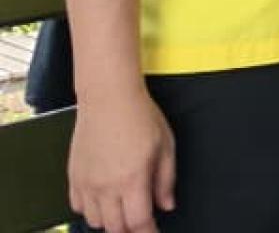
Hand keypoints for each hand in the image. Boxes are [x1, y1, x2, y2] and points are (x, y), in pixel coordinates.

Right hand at [70, 86, 175, 232]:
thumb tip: (167, 205)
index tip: (154, 232)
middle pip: (115, 228)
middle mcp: (106, 186)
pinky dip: (91, 210)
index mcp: (132, 180)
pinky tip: (103, 198)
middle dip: (130, 229)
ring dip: (110, 221)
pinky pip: (77, 207)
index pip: (139, 222)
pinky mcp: (74, 176)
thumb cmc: (140, 116)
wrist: (108, 98)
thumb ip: (166, 179)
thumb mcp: (166, 145)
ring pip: (95, 221)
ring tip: (123, 208)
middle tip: (141, 221)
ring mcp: (87, 183)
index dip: (149, 232)